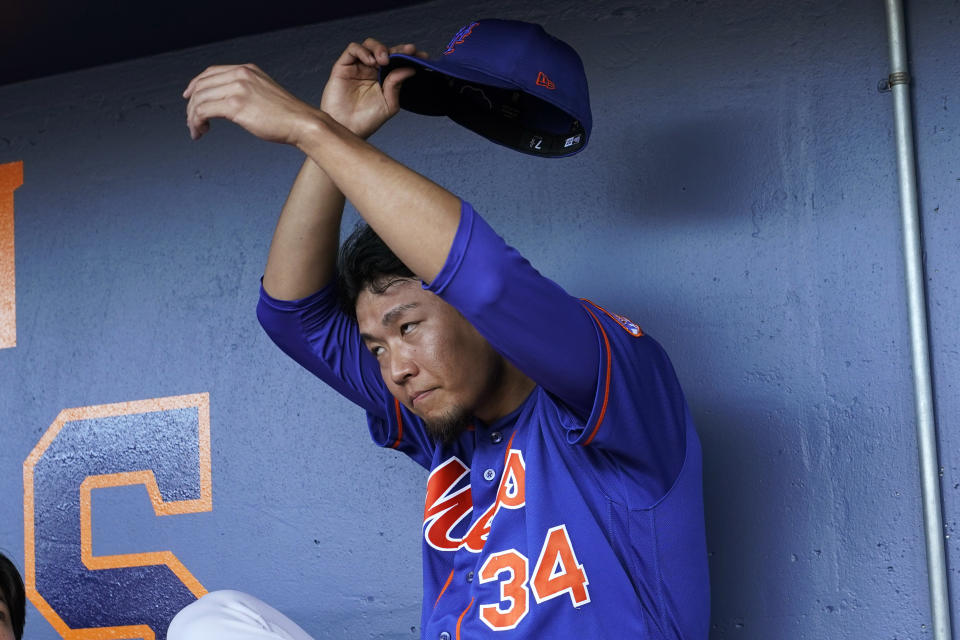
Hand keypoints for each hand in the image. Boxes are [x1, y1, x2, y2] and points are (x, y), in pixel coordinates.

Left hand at [182, 63, 318, 143]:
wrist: (302, 122)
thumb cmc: (287, 116)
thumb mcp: (265, 93)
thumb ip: (248, 91)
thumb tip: (229, 103)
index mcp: (247, 70)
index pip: (211, 72)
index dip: (196, 84)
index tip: (189, 98)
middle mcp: (240, 75)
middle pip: (202, 86)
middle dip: (191, 105)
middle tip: (192, 122)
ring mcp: (237, 89)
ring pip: (199, 99)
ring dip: (192, 117)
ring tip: (196, 130)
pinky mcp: (235, 105)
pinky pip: (204, 111)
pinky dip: (196, 122)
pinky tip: (201, 132)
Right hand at [321, 39, 427, 138]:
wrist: (348, 129)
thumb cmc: (367, 120)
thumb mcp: (389, 103)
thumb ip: (397, 85)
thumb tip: (409, 69)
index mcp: (384, 78)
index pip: (398, 61)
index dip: (409, 56)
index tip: (423, 55)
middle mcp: (371, 70)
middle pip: (386, 50)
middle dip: (398, 49)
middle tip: (408, 51)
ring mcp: (358, 67)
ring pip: (370, 45)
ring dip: (380, 48)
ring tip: (385, 60)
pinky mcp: (343, 66)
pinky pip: (353, 49)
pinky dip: (363, 51)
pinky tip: (371, 62)